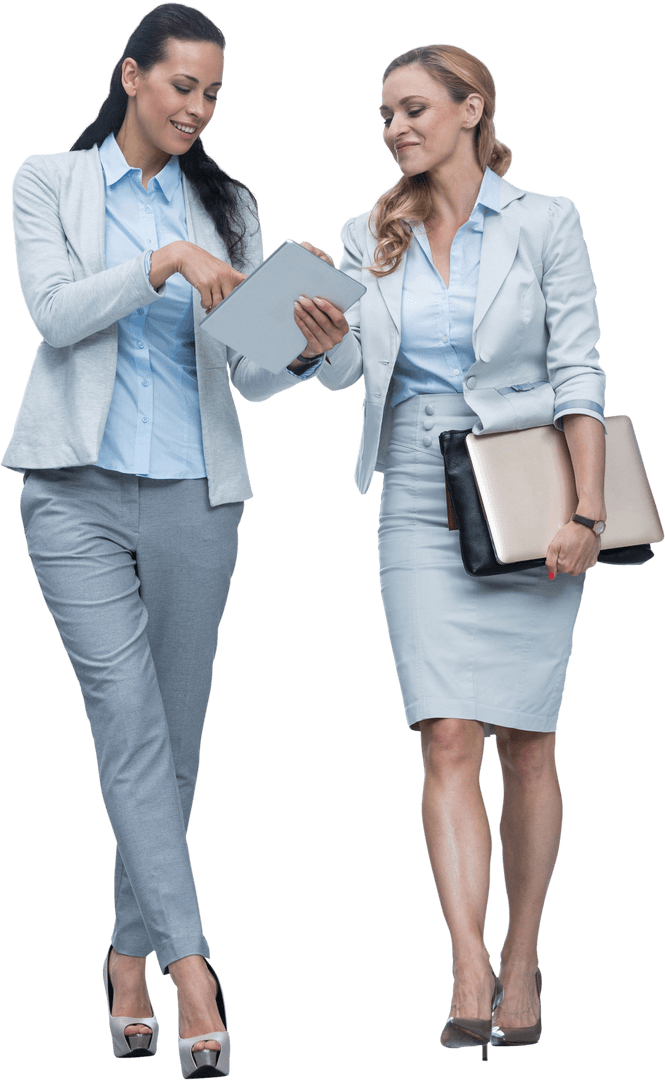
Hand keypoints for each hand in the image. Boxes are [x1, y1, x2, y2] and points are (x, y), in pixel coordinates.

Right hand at [174, 241, 246, 311]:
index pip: (245, 282)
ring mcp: (214, 280)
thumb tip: (237, 294)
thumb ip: (229, 278)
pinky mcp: (204, 284)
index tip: (248, 301)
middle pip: (230, 299)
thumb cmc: (203, 264)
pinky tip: (203, 303)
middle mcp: (224, 276)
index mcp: (230, 273)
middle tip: (219, 310)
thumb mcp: (220, 267)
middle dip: (224, 307)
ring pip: (218, 303)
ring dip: (213, 308)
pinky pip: (207, 302)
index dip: (249, 291)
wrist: (186, 255)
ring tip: (209, 308)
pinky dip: (205, 305)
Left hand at [293, 241, 349, 358]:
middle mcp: (339, 336)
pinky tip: (295, 314)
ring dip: (304, 315)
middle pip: (324, 321)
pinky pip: (308, 334)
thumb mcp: (325, 306)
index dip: (328, 307)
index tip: (317, 298)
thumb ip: (324, 289)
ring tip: (296, 304)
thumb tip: (312, 260)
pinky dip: (300, 323)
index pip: (338, 316)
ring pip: (314, 327)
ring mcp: (328, 344)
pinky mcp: (317, 349)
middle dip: (312, 309)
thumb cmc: (321, 317)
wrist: (315, 342)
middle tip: (302, 298)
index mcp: (343, 324)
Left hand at [545, 519, 600, 578]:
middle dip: (565, 559)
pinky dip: (582, 557)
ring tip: (575, 547)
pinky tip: (582, 549)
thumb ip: (550, 562)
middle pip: (566, 568)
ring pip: (575, 566)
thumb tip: (551, 575)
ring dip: (574, 559)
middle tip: (568, 547)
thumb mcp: (554, 546)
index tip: (561, 549)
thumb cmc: (572, 533)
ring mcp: (586, 566)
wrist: (587, 526)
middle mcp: (577, 570)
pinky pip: (584, 563)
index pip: (556, 568)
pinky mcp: (592, 562)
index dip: (557, 558)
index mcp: (566, 567)